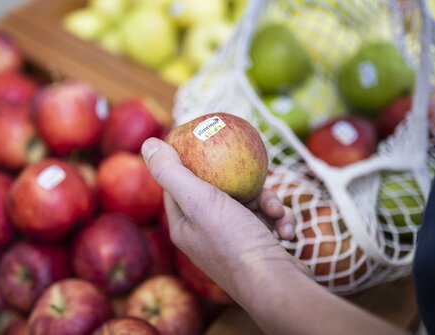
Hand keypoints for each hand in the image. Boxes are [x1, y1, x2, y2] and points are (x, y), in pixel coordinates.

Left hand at [141, 138, 305, 302]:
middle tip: (256, 181)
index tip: (208, 143)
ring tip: (276, 212)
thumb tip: (148, 143)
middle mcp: (204, 233)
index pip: (180, 183)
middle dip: (243, 183)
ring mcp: (231, 241)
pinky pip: (266, 220)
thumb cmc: (233, 243)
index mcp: (184, 224)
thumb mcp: (199, 200)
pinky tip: (287, 230)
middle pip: (219, 189)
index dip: (192, 161)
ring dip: (268, 203)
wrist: (274, 286)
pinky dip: (279, 220)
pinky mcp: (256, 246)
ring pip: (249, 203)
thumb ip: (171, 172)